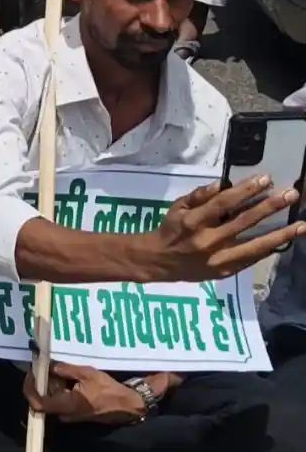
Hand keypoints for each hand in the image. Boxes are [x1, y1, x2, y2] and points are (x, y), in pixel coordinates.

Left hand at [24, 362, 145, 424]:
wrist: (127, 405)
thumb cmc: (108, 390)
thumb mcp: (87, 374)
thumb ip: (65, 370)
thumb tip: (48, 365)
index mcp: (66, 406)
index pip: (37, 403)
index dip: (29, 388)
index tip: (31, 372)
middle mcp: (65, 414)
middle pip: (43, 398)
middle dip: (43, 381)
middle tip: (46, 364)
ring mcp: (70, 415)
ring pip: (52, 398)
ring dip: (52, 383)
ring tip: (59, 367)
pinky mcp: (76, 412)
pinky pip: (61, 400)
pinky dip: (60, 387)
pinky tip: (68, 375)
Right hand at [141, 175, 305, 280]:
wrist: (159, 261)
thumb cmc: (170, 229)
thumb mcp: (177, 207)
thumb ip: (198, 196)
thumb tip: (221, 185)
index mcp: (192, 222)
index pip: (223, 204)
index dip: (245, 191)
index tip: (266, 179)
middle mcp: (207, 241)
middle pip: (243, 222)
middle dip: (269, 207)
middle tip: (290, 195)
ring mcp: (218, 259)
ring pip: (254, 245)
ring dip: (280, 234)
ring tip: (301, 225)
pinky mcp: (225, 271)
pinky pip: (251, 259)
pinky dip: (269, 249)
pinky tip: (284, 240)